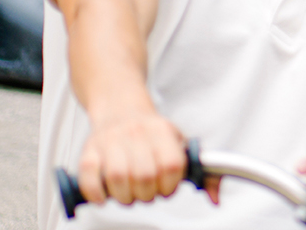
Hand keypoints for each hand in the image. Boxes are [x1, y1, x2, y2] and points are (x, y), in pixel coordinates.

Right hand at [77, 108, 207, 206]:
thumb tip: (216, 198)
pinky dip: (96, 193)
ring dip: (124, 197)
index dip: (170, 185)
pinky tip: (105, 195)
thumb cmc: (152, 133)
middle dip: (147, 195)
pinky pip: (88, 176)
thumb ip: (202, 172)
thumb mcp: (180, 144)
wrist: (120, 107)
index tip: (167, 189)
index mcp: (162, 131)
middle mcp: (136, 134)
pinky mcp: (89, 151)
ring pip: (116, 178)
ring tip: (129, 194)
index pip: (171, 165)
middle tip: (147, 193)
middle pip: (144, 176)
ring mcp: (110, 142)